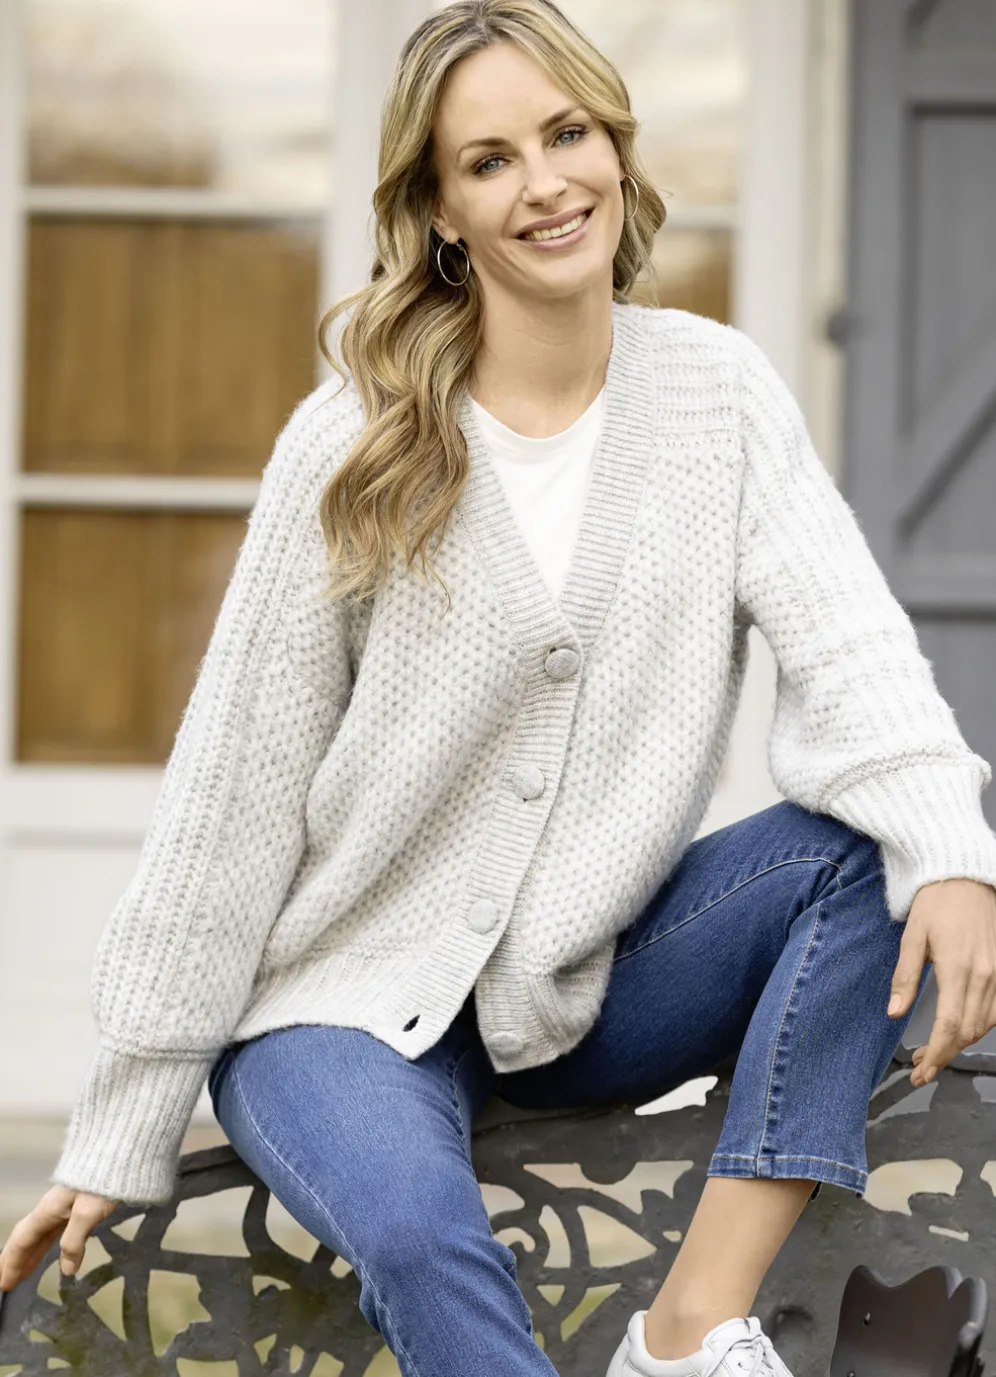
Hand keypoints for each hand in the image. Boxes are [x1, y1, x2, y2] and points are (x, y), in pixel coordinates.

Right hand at [0, 1185, 118, 1291]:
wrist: (121, 1151)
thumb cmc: (103, 1180)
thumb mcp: (87, 1211)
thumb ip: (74, 1240)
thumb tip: (66, 1271)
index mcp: (48, 1210)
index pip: (22, 1241)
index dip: (12, 1263)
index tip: (4, 1285)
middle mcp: (52, 1209)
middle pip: (27, 1237)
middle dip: (16, 1260)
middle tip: (7, 1282)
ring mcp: (66, 1207)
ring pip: (42, 1235)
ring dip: (32, 1255)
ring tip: (25, 1274)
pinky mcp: (81, 1205)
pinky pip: (57, 1231)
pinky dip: (51, 1246)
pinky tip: (58, 1254)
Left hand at [888, 877, 995, 1085]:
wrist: (966, 877)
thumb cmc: (937, 903)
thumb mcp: (912, 937)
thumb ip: (905, 977)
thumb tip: (895, 1013)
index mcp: (958, 967)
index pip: (950, 1025)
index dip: (937, 1053)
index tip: (922, 1070)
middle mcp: (984, 975)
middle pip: (968, 1031)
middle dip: (945, 1054)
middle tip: (922, 1068)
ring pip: (985, 1024)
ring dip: (961, 1043)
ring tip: (936, 1052)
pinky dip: (980, 1026)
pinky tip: (961, 1030)